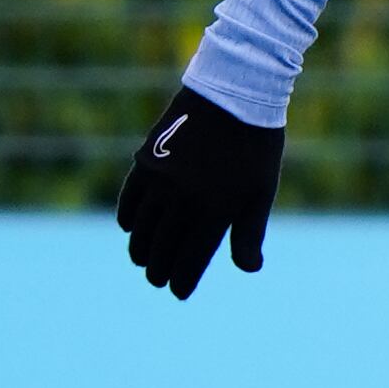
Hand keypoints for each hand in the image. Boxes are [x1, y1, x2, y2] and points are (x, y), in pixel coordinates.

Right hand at [115, 85, 283, 298]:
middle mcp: (184, 200)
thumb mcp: (260, 193)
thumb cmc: (255, 148)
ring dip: (140, 248)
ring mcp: (161, 180)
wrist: (233, 94)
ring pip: (142, 227)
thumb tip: (249, 270)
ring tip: (143, 260)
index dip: (183, 280)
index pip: (191, 259)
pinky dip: (128, 217)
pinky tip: (130, 228)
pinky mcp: (146, 160)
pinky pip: (131, 198)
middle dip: (159, 269)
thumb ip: (249, 234)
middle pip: (163, 247)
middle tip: (158, 281)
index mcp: (215, 212)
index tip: (179, 292)